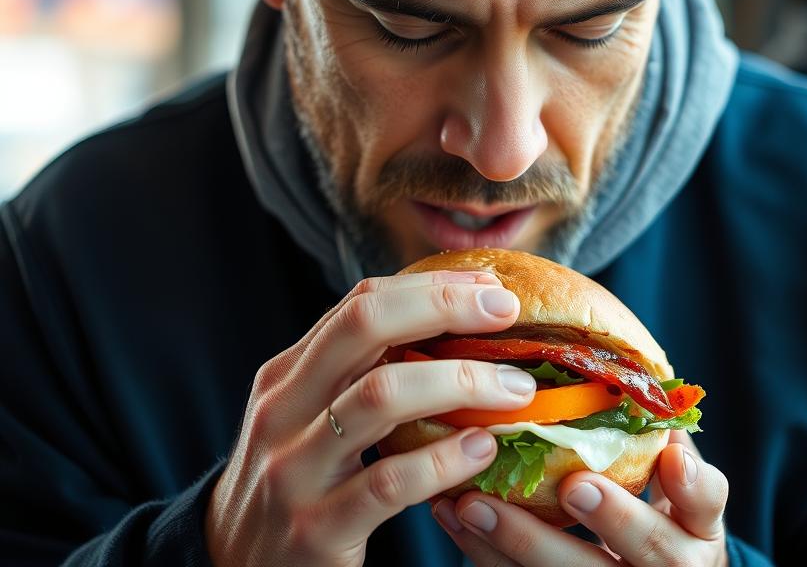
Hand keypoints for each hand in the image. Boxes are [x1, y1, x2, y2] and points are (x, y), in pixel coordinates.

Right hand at [204, 270, 536, 565]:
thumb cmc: (295, 483)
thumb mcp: (309, 418)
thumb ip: (361, 376)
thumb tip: (453, 327)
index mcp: (288, 374)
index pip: (361, 302)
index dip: (431, 285)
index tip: (491, 287)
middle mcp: (283, 409)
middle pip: (365, 325)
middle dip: (443, 306)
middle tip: (506, 311)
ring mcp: (295, 467)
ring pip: (380, 396)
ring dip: (460, 382)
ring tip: (515, 389)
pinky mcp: (316, 528)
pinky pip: (390, 482)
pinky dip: (443, 460)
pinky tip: (482, 449)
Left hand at [432, 429, 728, 565]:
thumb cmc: (655, 514)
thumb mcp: (669, 484)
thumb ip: (652, 440)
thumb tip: (619, 371)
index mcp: (697, 525)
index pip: (707, 503)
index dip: (693, 485)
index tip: (670, 458)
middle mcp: (671, 566)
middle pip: (649, 549)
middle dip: (611, 518)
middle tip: (572, 486)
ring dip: (520, 541)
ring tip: (473, 502)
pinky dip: (484, 553)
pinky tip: (453, 517)